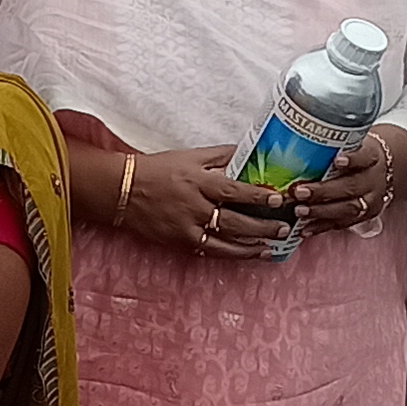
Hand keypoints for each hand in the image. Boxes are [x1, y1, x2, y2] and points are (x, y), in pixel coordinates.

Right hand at [112, 145, 290, 258]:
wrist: (121, 191)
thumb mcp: (189, 156)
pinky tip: (245, 254)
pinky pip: (209, 251)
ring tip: (270, 248)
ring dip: (250, 247)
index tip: (279, 200)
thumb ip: (220, 156)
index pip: (235, 191)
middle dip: (262, 227)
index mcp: (198, 182)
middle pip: (235, 221)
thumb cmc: (157, 169)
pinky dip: (230, 254)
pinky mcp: (179, 242)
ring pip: (224, 243)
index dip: (259, 196)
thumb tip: (249, 150)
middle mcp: (194, 207)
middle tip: (285, 229)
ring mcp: (186, 228)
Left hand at [289, 123, 406, 231]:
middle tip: (300, 192)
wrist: (383, 171)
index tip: (337, 160)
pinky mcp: (364, 216)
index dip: (353, 159)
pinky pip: (343, 224)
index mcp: (372, 157)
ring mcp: (371, 200)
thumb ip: (333, 145)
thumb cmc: (357, 155)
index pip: (365, 157)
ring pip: (349, 208)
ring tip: (299, 211)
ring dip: (322, 211)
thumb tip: (293, 138)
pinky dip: (322, 227)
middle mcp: (374, 180)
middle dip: (324, 191)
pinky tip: (304, 229)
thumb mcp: (354, 144)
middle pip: (351, 186)